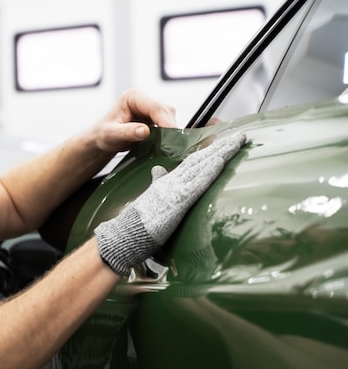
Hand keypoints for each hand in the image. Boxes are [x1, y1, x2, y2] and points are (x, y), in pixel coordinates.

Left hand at [92, 88, 176, 153]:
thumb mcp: (111, 134)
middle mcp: (143, 100)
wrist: (102, 140)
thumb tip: (144, 131)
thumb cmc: (103, 134)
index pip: (155, 107)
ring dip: (170, 131)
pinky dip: (168, 134)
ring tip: (166, 146)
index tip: (171, 136)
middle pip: (166, 111)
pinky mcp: (154, 118)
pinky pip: (167, 124)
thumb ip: (127, 132)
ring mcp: (150, 108)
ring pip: (169, 117)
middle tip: (171, 145)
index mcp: (132, 97)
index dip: (165, 122)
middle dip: (170, 128)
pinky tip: (164, 144)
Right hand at [94, 132, 246, 275]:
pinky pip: (198, 183)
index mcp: (167, 181)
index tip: (223, 143)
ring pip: (202, 166)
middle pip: (200, 159)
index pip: (192, 162)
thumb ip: (156, 183)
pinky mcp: (179, 201)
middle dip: (220, 147)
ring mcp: (175, 189)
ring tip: (237, 142)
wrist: (128, 232)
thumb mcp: (150, 198)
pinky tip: (220, 161)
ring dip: (221, 153)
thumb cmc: (138, 221)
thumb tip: (158, 170)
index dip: (208, 151)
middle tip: (239, 136)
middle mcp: (173, 181)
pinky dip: (209, 171)